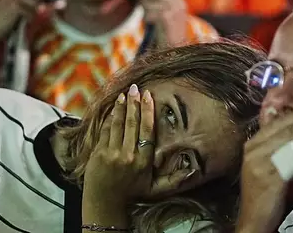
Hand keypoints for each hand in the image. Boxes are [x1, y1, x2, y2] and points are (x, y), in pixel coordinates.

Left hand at [82, 85, 194, 208]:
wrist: (105, 205)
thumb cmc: (132, 195)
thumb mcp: (156, 190)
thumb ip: (175, 180)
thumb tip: (194, 171)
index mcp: (144, 161)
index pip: (148, 130)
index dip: (148, 111)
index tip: (148, 96)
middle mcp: (129, 155)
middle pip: (133, 123)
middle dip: (134, 103)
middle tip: (136, 88)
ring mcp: (112, 154)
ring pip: (118, 124)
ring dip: (121, 107)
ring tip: (124, 94)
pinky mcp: (99, 154)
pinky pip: (105, 131)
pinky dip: (109, 118)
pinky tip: (112, 109)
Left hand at [137, 0, 187, 47]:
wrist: (175, 51)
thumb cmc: (167, 34)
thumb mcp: (167, 14)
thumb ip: (159, 2)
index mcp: (180, 1)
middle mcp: (179, 3)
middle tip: (138, 1)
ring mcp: (174, 10)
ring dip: (144, 7)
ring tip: (146, 16)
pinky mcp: (167, 19)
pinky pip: (150, 11)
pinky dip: (146, 16)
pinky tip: (149, 22)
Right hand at [236, 106, 292, 232]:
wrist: (252, 219)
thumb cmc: (263, 190)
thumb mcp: (265, 163)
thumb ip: (273, 144)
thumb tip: (283, 121)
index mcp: (252, 144)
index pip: (279, 123)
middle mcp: (254, 150)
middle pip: (287, 131)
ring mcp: (260, 164)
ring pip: (292, 145)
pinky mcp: (270, 179)